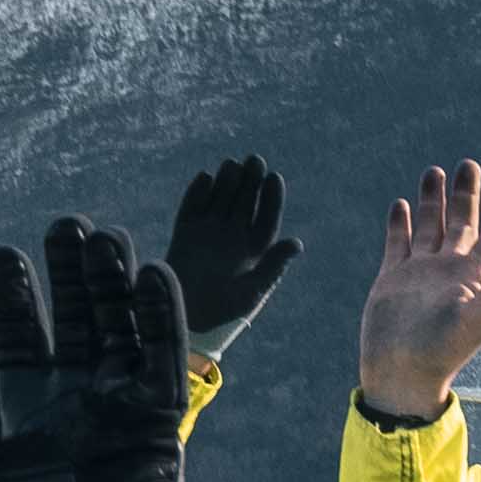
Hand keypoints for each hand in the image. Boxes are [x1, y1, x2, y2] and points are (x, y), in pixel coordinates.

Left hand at [0, 220, 207, 481]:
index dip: (9, 295)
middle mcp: (74, 389)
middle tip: (64, 225)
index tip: (2, 257)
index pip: (18, 332)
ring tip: (104, 237)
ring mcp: (118, 397)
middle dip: (69, 271)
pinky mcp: (157, 413)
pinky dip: (159, 315)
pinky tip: (151, 272)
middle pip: (75, 314)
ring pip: (119, 322)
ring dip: (112, 282)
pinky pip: (161, 354)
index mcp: (26, 399)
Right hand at [169, 156, 301, 365]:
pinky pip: (192, 208)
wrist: (185, 320)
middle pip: (245, 202)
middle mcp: (233, 237)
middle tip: (255, 161)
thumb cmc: (224, 311)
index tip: (274, 178)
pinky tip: (205, 178)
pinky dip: (197, 193)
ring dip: (226, 182)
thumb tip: (296, 243)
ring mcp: (208, 233)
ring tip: (232, 165)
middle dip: (250, 182)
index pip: (266, 217)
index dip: (271, 198)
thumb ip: (273, 266)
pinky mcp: (184, 233)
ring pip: (220, 200)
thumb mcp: (253, 291)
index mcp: (255, 250)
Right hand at [351, 160, 480, 428]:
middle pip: (462, 223)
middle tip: (469, 165)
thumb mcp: (478, 319)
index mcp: (474, 278)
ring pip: (430, 227)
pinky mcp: (393, 278)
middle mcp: (450, 271)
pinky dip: (401, 222)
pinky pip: (399, 243)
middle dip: (467, 195)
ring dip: (434, 200)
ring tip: (435, 171)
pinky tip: (403, 204)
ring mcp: (421, 273)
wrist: (399, 373)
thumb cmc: (443, 352)